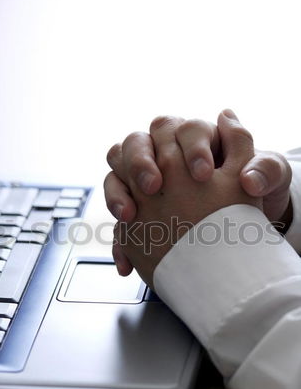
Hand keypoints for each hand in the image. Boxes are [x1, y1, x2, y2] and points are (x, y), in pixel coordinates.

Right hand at [109, 110, 261, 286]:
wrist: (244, 230)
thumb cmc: (258, 194)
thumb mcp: (271, 180)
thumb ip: (266, 169)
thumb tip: (249, 175)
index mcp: (197, 141)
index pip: (182, 128)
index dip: (190, 146)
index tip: (203, 173)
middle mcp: (166, 157)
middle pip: (136, 143)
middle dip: (140, 161)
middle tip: (153, 186)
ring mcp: (147, 184)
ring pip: (116, 175)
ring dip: (116, 193)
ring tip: (128, 216)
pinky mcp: (140, 214)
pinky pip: (118, 221)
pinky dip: (120, 239)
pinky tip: (128, 260)